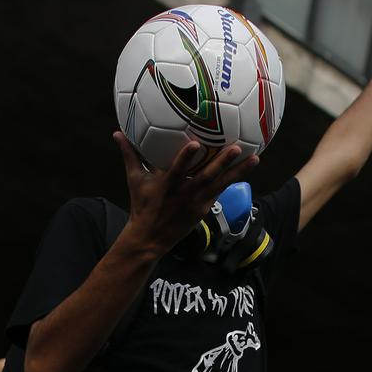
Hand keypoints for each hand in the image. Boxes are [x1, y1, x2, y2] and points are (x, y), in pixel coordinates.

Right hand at [113, 131, 257, 254]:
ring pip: (220, 184)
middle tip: (236, 147)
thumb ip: (130, 155)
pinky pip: (221, 191)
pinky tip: (247, 169)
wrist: (150, 237)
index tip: (196, 144)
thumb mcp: (134, 180)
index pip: (177, 170)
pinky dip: (234, 180)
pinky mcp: (204, 209)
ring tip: (255, 157)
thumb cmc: (141, 205)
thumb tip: (117, 133)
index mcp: (167, 186)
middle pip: (206, 177)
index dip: (186, 158)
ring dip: (237, 171)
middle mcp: (184, 194)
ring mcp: (196, 203)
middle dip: (221, 163)